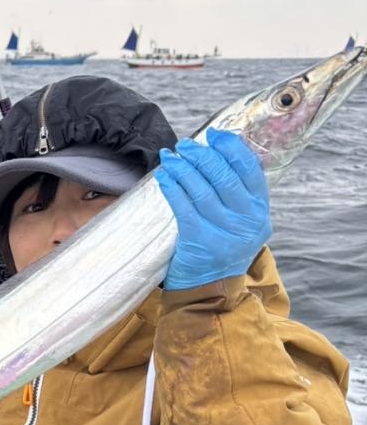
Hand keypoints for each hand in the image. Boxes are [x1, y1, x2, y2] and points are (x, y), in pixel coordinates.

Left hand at [155, 128, 271, 290]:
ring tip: (170, 156)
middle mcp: (246, 221)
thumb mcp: (243, 222)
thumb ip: (239, 194)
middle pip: (223, 177)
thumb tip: (220, 152)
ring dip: (183, 168)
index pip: (249, 170)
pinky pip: (183, 206)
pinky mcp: (200, 241)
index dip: (231, 148)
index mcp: (260, 211)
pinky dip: (172, 187)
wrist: (212, 289)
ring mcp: (224, 232)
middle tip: (185, 144)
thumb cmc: (224, 247)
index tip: (214, 135)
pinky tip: (164, 176)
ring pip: (201, 189)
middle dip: (202, 155)